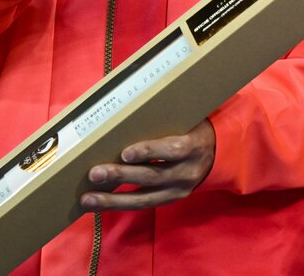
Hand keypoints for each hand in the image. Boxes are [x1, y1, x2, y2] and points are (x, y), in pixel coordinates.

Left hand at [81, 119, 215, 211]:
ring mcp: (178, 190)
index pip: (172, 150)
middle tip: (94, 173)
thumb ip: (164, 114)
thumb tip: (129, 98)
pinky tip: (97, 204)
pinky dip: (117, 205)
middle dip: (121, 175)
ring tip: (87, 198)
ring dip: (112, 199)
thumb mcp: (188, 118)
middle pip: (152, 175)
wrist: (215, 153)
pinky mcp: (169, 201)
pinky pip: (142, 205)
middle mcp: (187, 172)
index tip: (125, 152)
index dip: (149, 151)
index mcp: (193, 146)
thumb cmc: (192, 128)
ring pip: (143, 198)